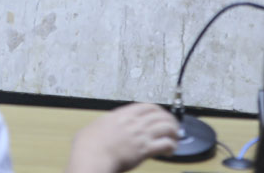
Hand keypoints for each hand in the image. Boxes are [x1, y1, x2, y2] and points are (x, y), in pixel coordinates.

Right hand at [64, 103, 179, 172]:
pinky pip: (165, 144)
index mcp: (122, 115)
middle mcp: (134, 122)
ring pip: (166, 127)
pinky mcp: (145, 149)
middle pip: (160, 114)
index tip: (161, 115)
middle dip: (169, 120)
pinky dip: (171, 146)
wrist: (92, 157)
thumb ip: (104, 125)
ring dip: (174, 132)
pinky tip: (171, 151)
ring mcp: (140, 135)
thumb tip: (103, 127)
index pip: (146, 106)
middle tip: (172, 126)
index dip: (157, 110)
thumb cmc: (89, 146)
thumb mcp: (94, 127)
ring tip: (175, 138)